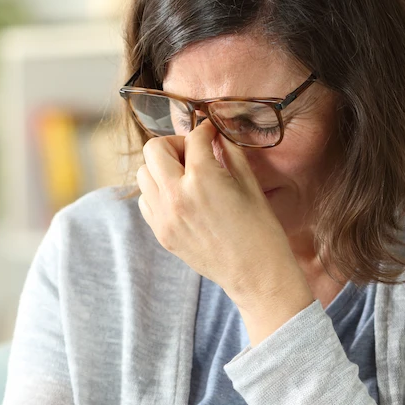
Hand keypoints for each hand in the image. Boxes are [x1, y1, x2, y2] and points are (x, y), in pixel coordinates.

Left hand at [136, 121, 313, 344]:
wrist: (255, 274)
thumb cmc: (261, 229)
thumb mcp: (249, 183)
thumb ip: (229, 152)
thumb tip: (215, 134)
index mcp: (203, 179)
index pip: (193, 138)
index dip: (205, 130)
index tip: (211, 132)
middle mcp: (176, 196)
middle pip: (154, 149)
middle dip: (174, 143)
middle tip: (193, 153)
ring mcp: (164, 217)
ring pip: (143, 174)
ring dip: (161, 168)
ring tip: (186, 177)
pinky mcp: (161, 233)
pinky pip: (145, 201)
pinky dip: (158, 192)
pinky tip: (181, 198)